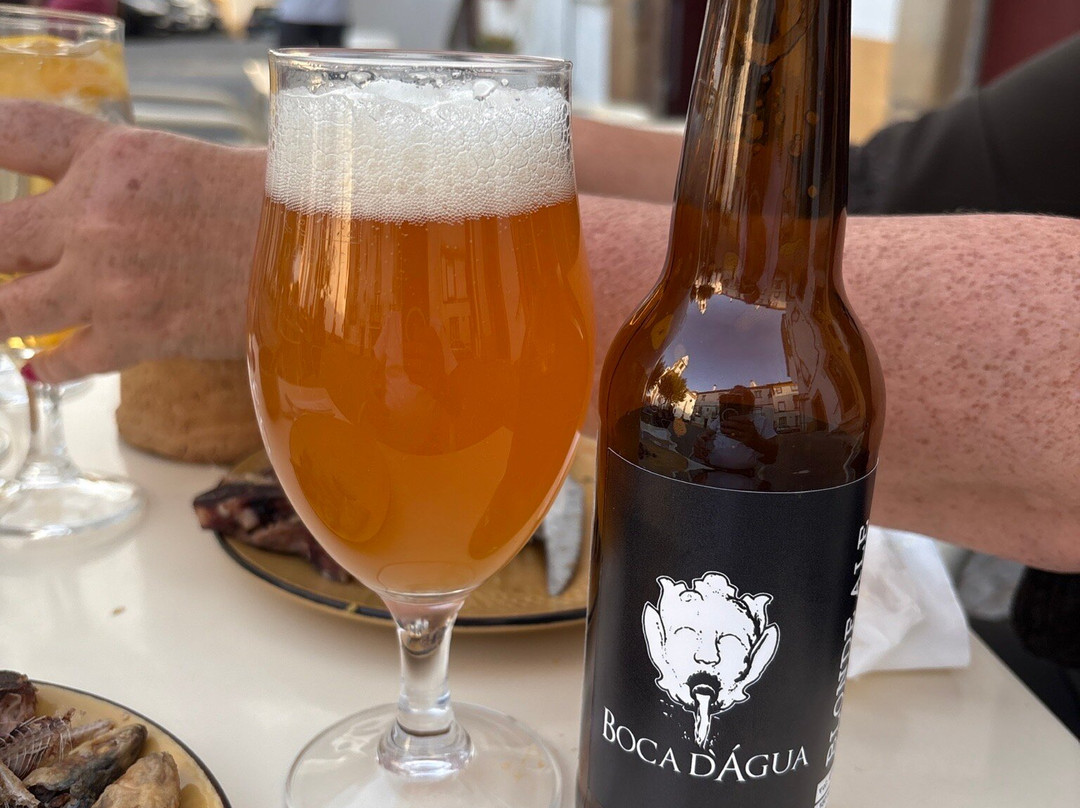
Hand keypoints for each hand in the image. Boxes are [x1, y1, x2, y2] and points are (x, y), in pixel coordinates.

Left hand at [0, 101, 264, 382]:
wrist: (329, 259)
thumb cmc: (279, 205)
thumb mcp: (189, 165)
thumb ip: (129, 177)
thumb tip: (90, 198)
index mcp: (117, 156)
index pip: (13, 132)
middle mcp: (98, 215)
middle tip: (9, 256)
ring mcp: (110, 281)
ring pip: (7, 307)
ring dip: (5, 311)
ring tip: (9, 311)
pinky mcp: (136, 336)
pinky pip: (65, 359)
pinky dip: (50, 364)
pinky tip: (40, 363)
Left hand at [717, 414, 759, 444]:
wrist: (759, 442)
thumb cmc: (752, 433)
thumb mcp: (750, 425)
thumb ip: (743, 421)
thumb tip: (731, 418)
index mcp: (750, 423)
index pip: (740, 419)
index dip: (733, 418)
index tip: (728, 418)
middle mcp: (749, 428)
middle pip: (736, 425)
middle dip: (728, 423)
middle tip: (722, 423)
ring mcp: (747, 435)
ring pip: (735, 432)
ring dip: (727, 430)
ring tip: (721, 429)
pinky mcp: (745, 441)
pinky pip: (735, 438)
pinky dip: (730, 436)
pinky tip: (725, 434)